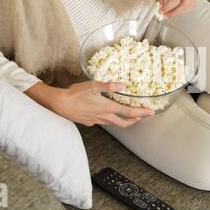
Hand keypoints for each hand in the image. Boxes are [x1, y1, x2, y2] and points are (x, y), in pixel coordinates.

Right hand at [25, 81, 154, 127]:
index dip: (141, 113)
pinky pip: (104, 122)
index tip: (151, 112)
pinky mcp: (90, 122)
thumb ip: (108, 86)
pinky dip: (111, 119)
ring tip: (130, 115)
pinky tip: (109, 114)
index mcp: (106, 107)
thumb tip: (122, 85)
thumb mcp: (92, 85)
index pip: (128, 112)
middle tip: (143, 115)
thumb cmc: (74, 94)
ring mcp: (96, 121)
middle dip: (136, 120)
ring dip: (124, 120)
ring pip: (114, 123)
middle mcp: (103, 117)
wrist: (59, 104)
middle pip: (124, 123)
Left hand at [156, 0, 200, 18]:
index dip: (167, 7)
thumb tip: (158, 6)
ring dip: (177, 13)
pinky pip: (190, 5)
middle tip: (164, 16)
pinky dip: (182, 10)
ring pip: (188, 7)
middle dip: (173, 13)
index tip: (160, 11)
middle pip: (184, 4)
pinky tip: (175, 10)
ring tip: (168, 14)